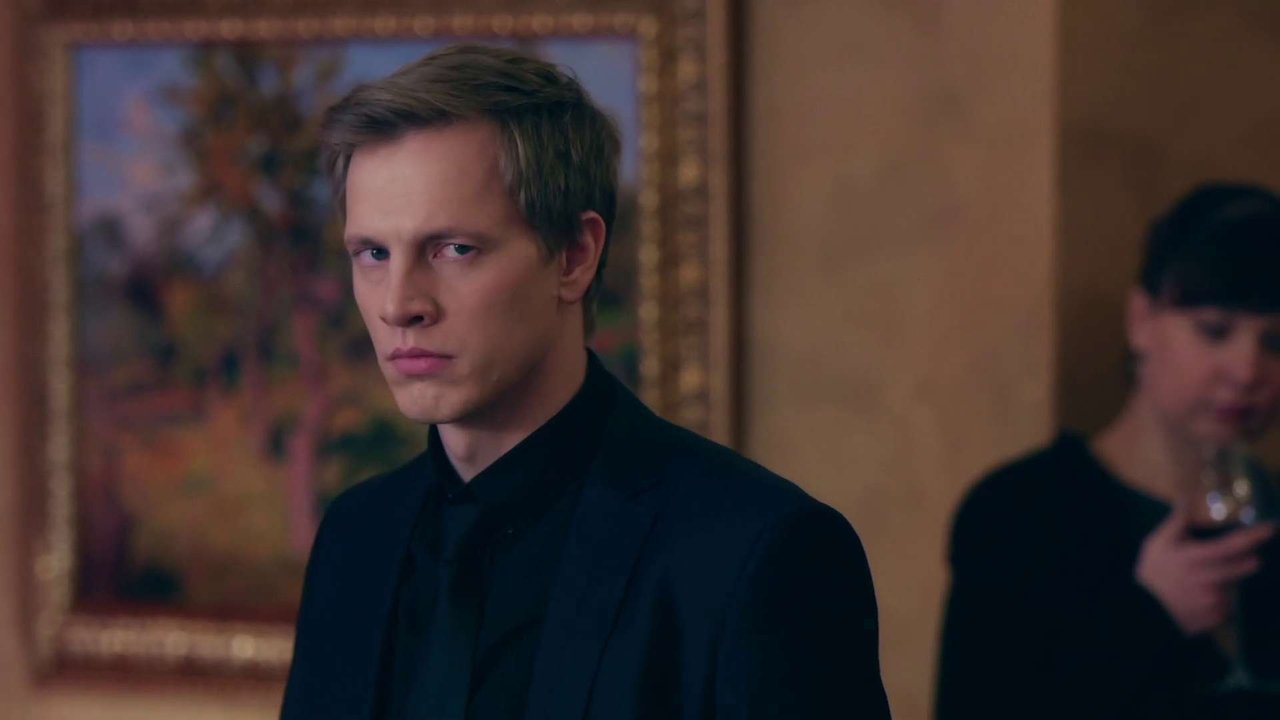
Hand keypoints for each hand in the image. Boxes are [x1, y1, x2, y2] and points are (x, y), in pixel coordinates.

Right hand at [1134, 505, 1273, 635]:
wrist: (1143, 609)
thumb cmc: (1151, 572)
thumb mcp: (1157, 543)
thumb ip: (1176, 522)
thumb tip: (1185, 497)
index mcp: (1194, 559)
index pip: (1229, 545)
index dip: (1252, 536)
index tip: (1271, 528)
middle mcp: (1207, 580)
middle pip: (1240, 567)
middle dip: (1247, 562)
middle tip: (1248, 560)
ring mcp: (1212, 601)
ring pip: (1230, 588)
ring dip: (1224, 584)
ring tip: (1202, 584)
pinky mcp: (1214, 617)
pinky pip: (1224, 608)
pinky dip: (1217, 603)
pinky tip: (1200, 600)